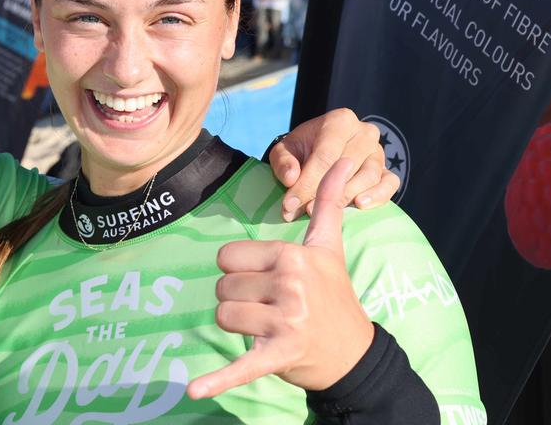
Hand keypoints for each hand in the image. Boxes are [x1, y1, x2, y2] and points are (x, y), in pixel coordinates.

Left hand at [188, 159, 374, 398]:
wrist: (357, 353)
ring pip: (222, 317)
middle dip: (237, 298)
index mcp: (292, 257)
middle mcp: (289, 286)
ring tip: (266, 326)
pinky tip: (194, 390)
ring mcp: (284, 323)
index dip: (240, 270)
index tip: (266, 279)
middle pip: (222, 287)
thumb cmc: (334, 296)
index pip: (228, 256)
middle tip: (269, 306)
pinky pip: (239, 367)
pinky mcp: (277, 357)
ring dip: (237, 325)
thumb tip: (345, 161)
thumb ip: (328, 203)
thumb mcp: (329, 247)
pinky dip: (217, 381)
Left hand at [269, 108, 397, 220]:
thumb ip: (283, 162)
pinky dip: (378, 196)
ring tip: (327, 212)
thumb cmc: (300, 150)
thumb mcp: (284, 151)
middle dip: (325, 192)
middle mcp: (364, 133)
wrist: (317, 151)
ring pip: (369, 176)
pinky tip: (360, 206)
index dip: (307, 182)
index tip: (290, 204)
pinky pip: (390, 183)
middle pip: (348, 166)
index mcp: (339, 120)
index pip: (325, 155)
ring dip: (347, 196)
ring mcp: (378, 152)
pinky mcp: (387, 170)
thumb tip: (292, 178)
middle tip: (305, 212)